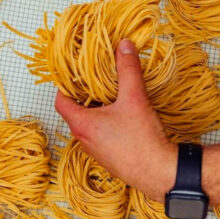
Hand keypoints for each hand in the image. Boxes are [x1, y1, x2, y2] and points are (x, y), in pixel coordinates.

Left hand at [55, 39, 177, 200]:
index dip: (64, 86)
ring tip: (110, 95)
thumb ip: (128, 69)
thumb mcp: (134, 98)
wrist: (158, 172)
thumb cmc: (141, 140)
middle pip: (74, 112)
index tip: (74, 74)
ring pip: (88, 124)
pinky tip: (122, 116)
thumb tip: (124, 45)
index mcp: (81, 124)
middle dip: (83, 95)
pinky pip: (99, 136)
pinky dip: (105, 123)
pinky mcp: (107, 157)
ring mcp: (94, 150)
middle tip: (95, 80)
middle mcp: (83, 139)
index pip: (60, 101)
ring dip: (95, 110)